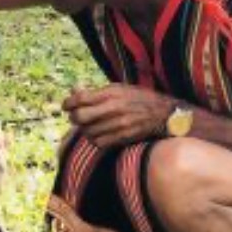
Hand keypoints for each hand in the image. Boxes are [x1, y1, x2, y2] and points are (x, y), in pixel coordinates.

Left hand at [61, 83, 175, 149]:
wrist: (165, 113)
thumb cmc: (140, 98)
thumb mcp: (119, 88)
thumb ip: (97, 91)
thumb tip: (74, 90)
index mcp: (112, 93)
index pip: (81, 98)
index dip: (68, 103)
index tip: (66, 106)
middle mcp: (114, 108)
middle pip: (80, 117)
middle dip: (74, 117)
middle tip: (75, 117)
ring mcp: (119, 124)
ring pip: (88, 132)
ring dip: (84, 130)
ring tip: (89, 126)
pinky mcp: (124, 137)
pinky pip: (99, 142)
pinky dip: (95, 140)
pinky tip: (99, 134)